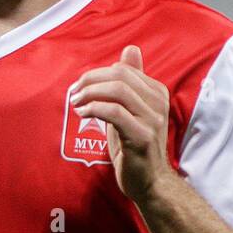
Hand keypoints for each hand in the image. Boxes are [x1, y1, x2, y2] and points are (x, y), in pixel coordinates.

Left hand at [70, 44, 172, 201]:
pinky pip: (115, 113)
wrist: (151, 182)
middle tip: (74, 93)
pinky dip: (94, 109)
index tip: (79, 87)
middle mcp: (158, 103)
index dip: (96, 74)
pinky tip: (83, 114)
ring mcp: (152, 120)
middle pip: (120, 75)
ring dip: (90, 93)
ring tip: (76, 103)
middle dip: (90, 80)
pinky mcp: (142, 137)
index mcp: (156, 92)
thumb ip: (131, 83)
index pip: (123, 69)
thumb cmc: (136, 146)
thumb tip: (130, 50)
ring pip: (118, 91)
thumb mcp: (132, 110)